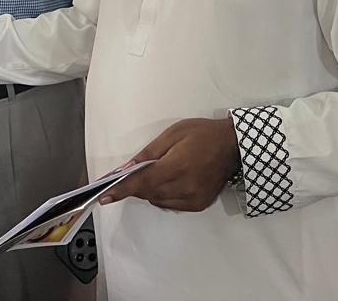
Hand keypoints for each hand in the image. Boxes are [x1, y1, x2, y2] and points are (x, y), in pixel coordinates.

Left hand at [100, 117, 238, 211]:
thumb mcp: (173, 133)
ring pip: (158, 200)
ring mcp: (193, 198)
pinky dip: (163, 195)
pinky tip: (168, 181)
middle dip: (134, 185)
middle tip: (127, 176)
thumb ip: (149, 152)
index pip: (142, 182)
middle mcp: (184, 187)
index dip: (121, 190)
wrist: (233, 146)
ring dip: (149, 189)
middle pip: (148, 192)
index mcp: (177, 166)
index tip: (104, 197)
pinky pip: (171, 204)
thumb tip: (127, 168)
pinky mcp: (199, 204)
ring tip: (155, 172)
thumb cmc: (202, 134)